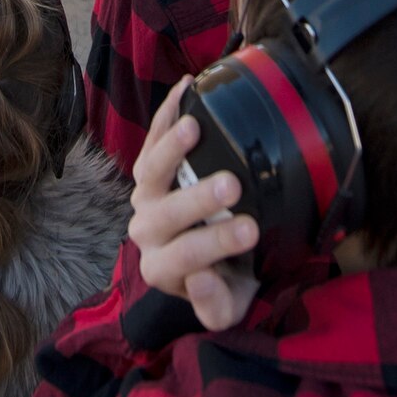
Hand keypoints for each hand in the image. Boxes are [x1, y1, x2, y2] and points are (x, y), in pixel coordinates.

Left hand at [129, 79, 260, 329]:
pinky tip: (187, 89)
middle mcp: (146, 233)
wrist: (208, 261)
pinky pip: (152, 139)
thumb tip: (203, 280)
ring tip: (195, 129)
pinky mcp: (149, 171)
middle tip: (233, 185)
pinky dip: (168, 115)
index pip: (187, 258)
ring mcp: (144, 199)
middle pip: (166, 216)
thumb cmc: (225, 281)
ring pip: (149, 172)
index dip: (216, 244)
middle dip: (199, 199)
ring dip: (171, 149)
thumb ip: (216, 306)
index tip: (251, 230)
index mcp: (163, 270)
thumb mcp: (228, 307)